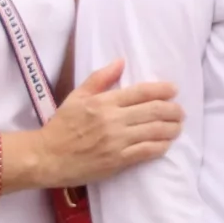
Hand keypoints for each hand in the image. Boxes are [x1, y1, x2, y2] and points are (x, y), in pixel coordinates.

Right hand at [30, 60, 182, 187]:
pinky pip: (146, 151)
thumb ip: (100, 78)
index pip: (143, 92)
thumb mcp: (77, 97)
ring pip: (155, 131)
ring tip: (177, 127)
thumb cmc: (60, 126)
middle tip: (180, 112)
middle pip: (155, 111)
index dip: (164, 90)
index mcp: (105, 102)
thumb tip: (121, 61)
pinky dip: (161, 146)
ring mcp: (116, 141)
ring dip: (172, 128)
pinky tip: (165, 144)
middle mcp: (113, 120)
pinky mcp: (116, 161)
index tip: (174, 90)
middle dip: (174, 110)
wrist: (44, 157)